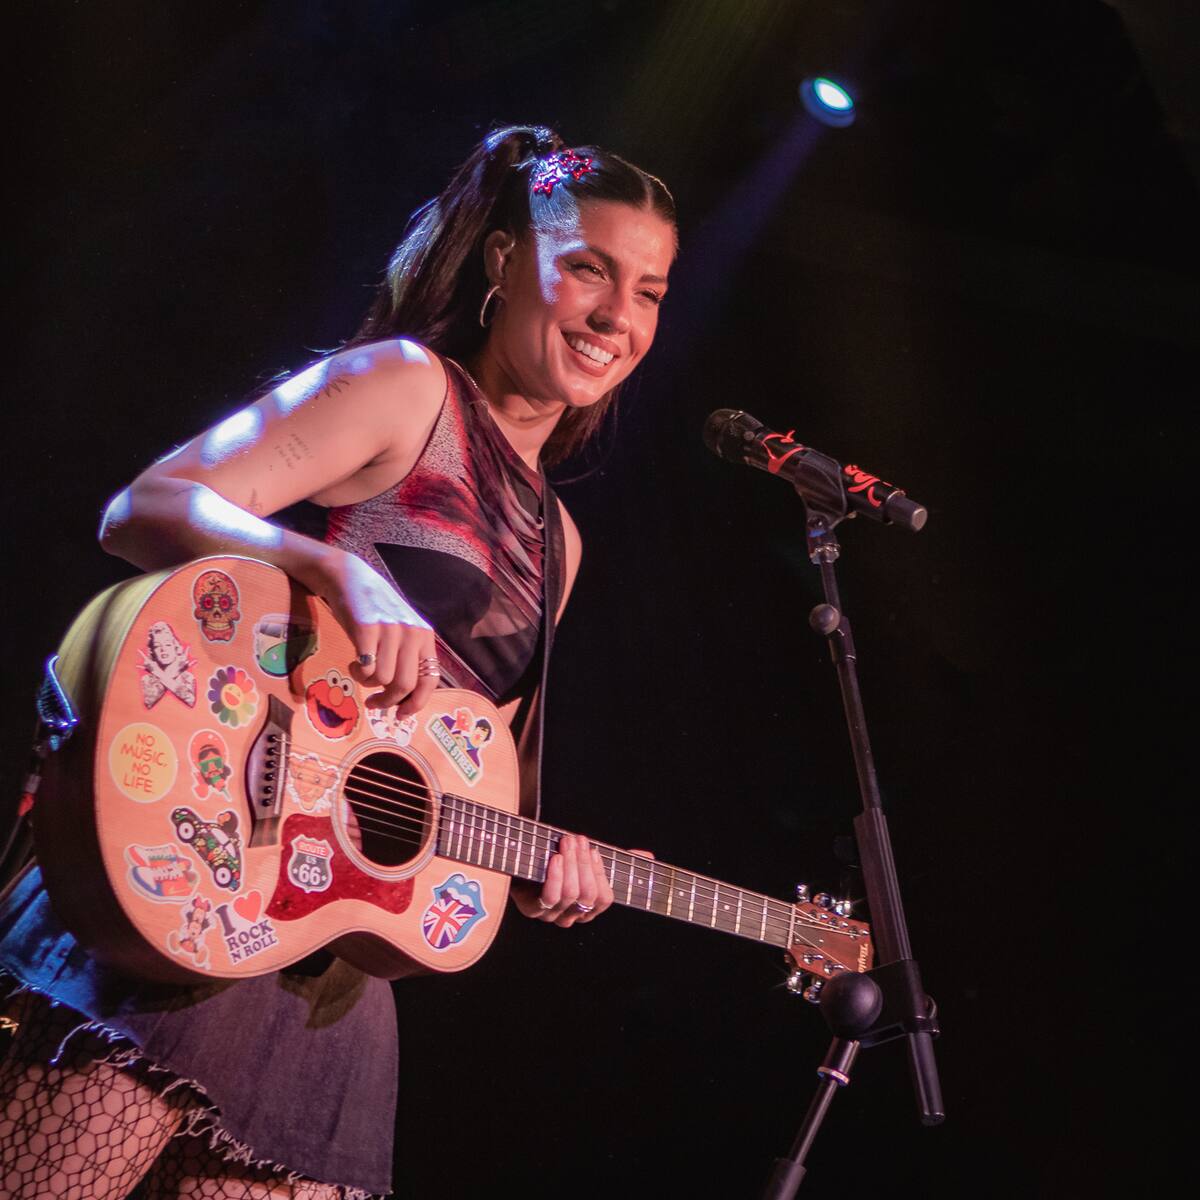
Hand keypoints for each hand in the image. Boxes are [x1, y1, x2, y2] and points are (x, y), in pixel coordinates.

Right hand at [307, 548, 438, 713]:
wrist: (349, 577)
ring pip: (383, 680)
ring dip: (368, 684)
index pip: (430, 680)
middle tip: (373, 704)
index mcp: (424, 636)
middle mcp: (412, 633)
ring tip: (361, 670)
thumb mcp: (402, 630)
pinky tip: (353, 662)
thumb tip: (405, 699)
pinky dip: (358, 673)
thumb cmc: (375, 610)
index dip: (416, 704)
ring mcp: (390, 629)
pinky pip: (367, 668)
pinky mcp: (367, 627)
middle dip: (387, 702)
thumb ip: (408, 657)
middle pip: (405, 685)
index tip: (401, 716)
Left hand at [512, 837, 653, 927]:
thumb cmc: (555, 861)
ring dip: (570, 864)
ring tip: (565, 841)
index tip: (594, 851)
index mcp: (586, 908)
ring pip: (570, 894)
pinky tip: (555, 859)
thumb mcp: (586, 859)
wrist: (515, 861)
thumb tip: (649, 856)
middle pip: (587, 895)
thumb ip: (617, 860)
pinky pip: (549, 897)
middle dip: (584, 864)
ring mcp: (551, 914)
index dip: (601, 874)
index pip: (604, 899)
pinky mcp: (532, 908)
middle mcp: (571, 916)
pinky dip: (555, 876)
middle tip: (577, 839)